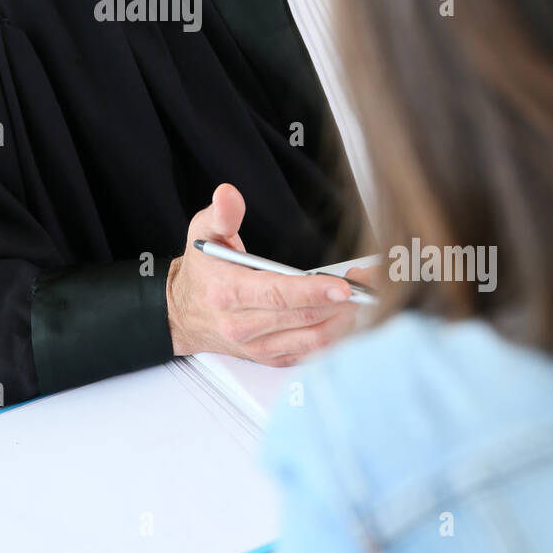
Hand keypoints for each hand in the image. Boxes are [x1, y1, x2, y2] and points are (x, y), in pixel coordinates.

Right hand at [165, 182, 360, 365]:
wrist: (183, 314)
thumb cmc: (200, 273)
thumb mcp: (203, 233)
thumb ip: (221, 214)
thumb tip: (228, 195)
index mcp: (230, 294)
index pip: (278, 295)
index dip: (313, 292)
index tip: (343, 285)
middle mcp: (244, 326)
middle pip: (304, 318)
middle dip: (343, 300)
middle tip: (369, 282)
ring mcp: (259, 346)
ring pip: (313, 340)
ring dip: (346, 320)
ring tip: (365, 296)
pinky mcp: (271, 357)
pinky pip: (311, 353)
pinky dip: (337, 338)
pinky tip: (351, 318)